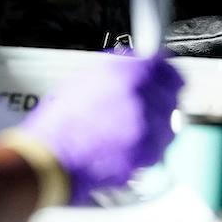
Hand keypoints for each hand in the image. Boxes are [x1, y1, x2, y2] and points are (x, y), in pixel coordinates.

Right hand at [18, 56, 182, 204]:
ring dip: (156, 124)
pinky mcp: (145, 156)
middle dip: (161, 98)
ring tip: (132, 127)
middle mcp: (142, 100)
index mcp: (127, 75)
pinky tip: (127, 145)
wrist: (49, 158)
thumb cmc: (59, 122)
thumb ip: (117, 68)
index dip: (167, 71)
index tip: (167, 75)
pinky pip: (158, 148)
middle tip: (147, 102)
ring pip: (168, 124)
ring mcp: (146, 131)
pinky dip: (148, 147)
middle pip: (171, 96)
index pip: (166, 67)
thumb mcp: (83, 80)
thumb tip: (134, 62)